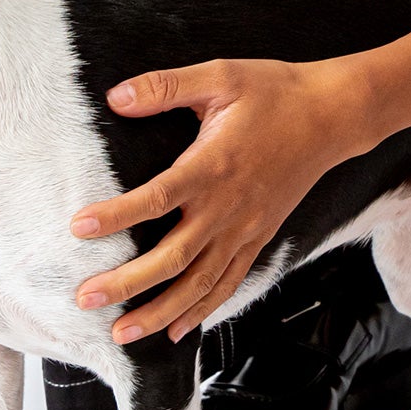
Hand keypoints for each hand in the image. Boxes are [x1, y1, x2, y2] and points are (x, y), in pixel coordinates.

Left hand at [69, 57, 366, 344]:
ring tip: (120, 334)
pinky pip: (227, 284)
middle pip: (172, 259)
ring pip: (198, 285)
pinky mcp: (259, 238)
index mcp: (213, 165)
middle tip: (84, 298)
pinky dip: (201, 311)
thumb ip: (165, 87)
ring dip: (158, 313)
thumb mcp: (219, 75)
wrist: (331, 116)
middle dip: (126, 284)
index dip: (116, 216)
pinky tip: (174, 330)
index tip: (79, 227)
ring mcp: (246, 229)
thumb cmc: (274, 91)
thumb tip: (114, 96)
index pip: (157, 198)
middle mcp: (228, 207)